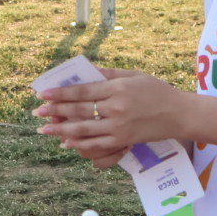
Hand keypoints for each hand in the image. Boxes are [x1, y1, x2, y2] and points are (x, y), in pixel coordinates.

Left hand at [35, 68, 189, 167]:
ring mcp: (119, 127)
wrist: (179, 114)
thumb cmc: (156, 90)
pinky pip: (97, 144)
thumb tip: (84, 71)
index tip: (43, 94)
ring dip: (61, 129)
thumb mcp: (133, 75)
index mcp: (117, 88)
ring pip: (84, 130)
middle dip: (55, 111)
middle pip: (80, 110)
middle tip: (37, 111)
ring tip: (44, 128)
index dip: (61, 93)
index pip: (83, 91)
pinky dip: (79, 143)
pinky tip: (66, 141)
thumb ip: (108, 74)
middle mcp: (117, 108)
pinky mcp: (124, 140)